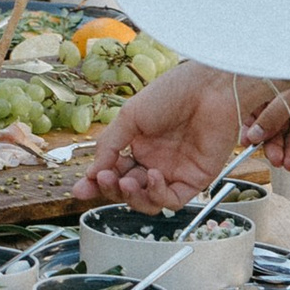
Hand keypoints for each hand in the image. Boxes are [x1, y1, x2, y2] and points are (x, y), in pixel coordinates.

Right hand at [78, 62, 289, 206]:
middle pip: (127, 190)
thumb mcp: (130, 117)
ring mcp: (175, 171)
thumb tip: (92, 173)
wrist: (209, 88)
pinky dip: (158, 194)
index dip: (97, 183)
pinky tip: (153, 176)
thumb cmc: (172, 93)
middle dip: (112, 189)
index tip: (80, 189)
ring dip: (133, 197)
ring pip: (148, 201)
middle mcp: (155, 161)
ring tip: (127, 181)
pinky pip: (172, 200)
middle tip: (104, 179)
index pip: (114, 172)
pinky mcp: (196, 179)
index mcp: (138, 145)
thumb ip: (110, 145)